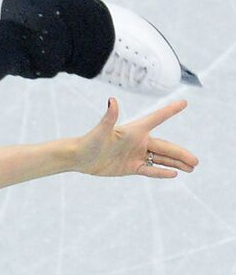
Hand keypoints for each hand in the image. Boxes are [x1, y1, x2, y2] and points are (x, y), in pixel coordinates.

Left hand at [73, 98, 198, 178]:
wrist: (79, 157)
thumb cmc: (90, 141)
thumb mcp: (102, 130)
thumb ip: (110, 116)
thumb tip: (112, 100)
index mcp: (135, 130)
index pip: (157, 118)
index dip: (170, 111)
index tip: (184, 103)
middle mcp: (139, 141)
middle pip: (166, 147)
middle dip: (181, 154)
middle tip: (196, 161)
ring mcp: (136, 154)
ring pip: (161, 159)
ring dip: (176, 163)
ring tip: (192, 167)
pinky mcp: (131, 167)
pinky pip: (150, 169)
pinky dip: (161, 172)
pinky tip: (174, 174)